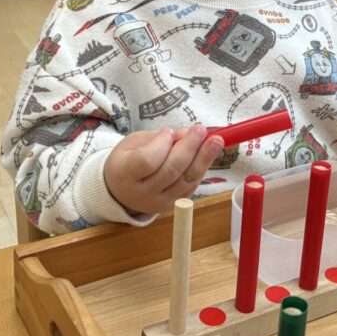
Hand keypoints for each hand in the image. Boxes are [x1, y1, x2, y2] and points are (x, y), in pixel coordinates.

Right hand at [103, 125, 224, 214]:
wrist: (120, 191)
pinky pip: (191, 186)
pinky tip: (208, 154)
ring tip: (216, 141)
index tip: (168, 131)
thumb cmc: (127, 160)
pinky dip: (201, 168)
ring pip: (186, 180)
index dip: (162, 145)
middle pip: (171, 171)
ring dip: (204, 159)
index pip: (147, 161)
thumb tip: (186, 134)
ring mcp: (158, 202)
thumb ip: (158, 138)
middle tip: (201, 130)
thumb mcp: (134, 143)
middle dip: (189, 148)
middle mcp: (142, 192)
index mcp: (125, 173)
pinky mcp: (173, 206)